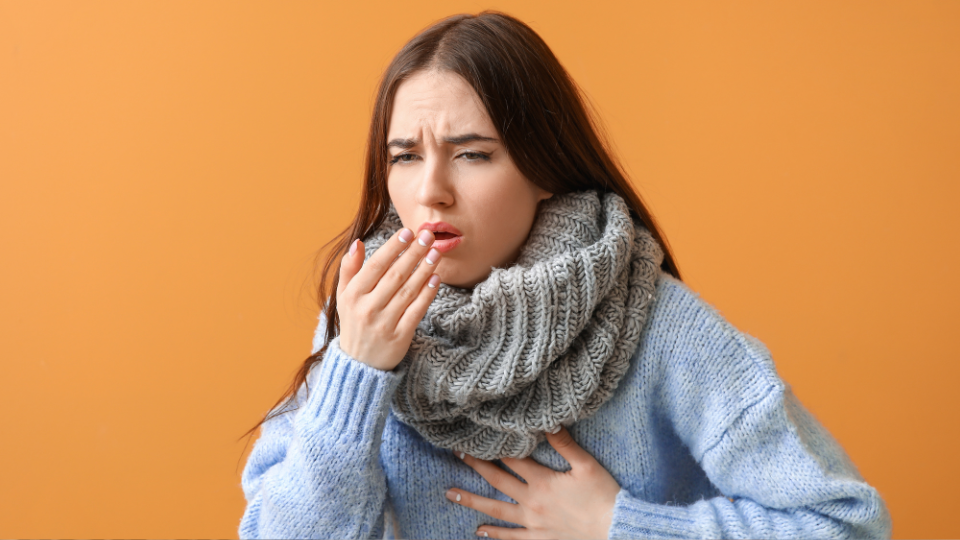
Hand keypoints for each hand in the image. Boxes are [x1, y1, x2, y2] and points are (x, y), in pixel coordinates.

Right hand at [336, 228, 441, 370]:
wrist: (359, 364)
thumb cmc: (354, 322)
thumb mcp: (344, 296)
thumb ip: (349, 269)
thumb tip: (358, 243)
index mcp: (352, 296)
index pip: (376, 266)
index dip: (393, 247)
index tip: (408, 232)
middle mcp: (367, 309)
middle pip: (395, 275)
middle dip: (413, 253)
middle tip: (428, 236)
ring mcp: (384, 324)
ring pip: (408, 291)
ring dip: (424, 270)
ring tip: (435, 253)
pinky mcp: (400, 337)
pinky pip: (417, 311)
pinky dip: (427, 294)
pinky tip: (436, 278)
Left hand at [445, 425, 620, 539]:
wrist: (615, 529)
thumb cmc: (603, 495)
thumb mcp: (586, 465)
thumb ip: (564, 444)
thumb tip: (547, 422)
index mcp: (542, 481)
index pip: (512, 459)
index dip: (493, 447)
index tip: (475, 437)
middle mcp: (532, 501)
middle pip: (497, 480)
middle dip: (476, 466)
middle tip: (457, 454)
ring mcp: (533, 522)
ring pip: (496, 510)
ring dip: (473, 501)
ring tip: (451, 494)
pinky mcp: (539, 538)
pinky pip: (511, 537)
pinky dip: (494, 534)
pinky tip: (479, 530)